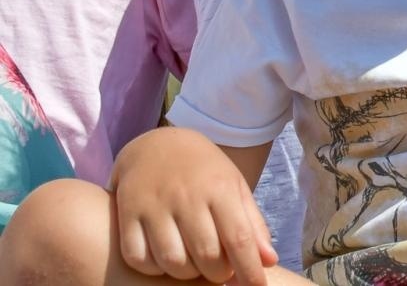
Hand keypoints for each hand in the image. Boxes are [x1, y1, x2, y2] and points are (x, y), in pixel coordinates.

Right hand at [109, 128, 276, 285]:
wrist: (157, 144)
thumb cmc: (204, 172)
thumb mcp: (234, 188)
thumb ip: (251, 224)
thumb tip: (269, 261)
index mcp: (219, 188)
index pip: (239, 238)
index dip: (249, 270)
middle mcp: (186, 196)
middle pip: (206, 255)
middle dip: (218, 274)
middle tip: (219, 271)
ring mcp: (154, 204)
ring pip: (172, 261)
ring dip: (186, 274)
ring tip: (194, 265)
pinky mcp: (127, 213)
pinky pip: (138, 258)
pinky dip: (153, 269)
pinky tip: (164, 260)